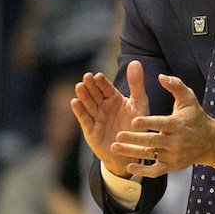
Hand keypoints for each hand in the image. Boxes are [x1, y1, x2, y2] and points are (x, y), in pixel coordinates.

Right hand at [70, 61, 149, 176]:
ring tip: (79, 87)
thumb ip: (137, 84)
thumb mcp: (139, 104)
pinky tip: (75, 102)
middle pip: (95, 94)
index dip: (101, 82)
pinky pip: (85, 120)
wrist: (133, 152)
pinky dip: (79, 111)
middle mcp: (103, 106)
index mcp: (114, 98)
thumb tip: (136, 61)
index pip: (106, 87)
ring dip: (83, 96)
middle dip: (90, 86)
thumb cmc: (137, 126)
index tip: (98, 76)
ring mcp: (96, 118)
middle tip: (86, 77)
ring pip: (88, 105)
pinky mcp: (91, 131)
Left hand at [113, 74, 214, 177]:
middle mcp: (176, 141)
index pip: (160, 124)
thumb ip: (175, 85)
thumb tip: (161, 76)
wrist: (210, 142)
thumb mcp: (189, 98)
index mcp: (177, 124)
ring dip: (131, 153)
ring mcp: (173, 155)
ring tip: (115, 148)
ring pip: (150, 155)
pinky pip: (156, 171)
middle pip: (152, 141)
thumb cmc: (195, 117)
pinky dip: (143, 172)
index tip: (133, 121)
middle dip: (134, 139)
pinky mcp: (172, 166)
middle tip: (118, 135)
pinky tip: (129, 167)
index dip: (147, 123)